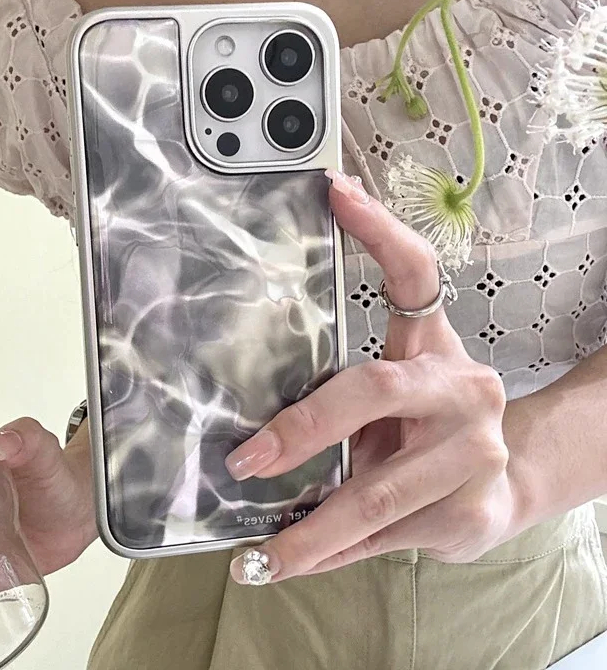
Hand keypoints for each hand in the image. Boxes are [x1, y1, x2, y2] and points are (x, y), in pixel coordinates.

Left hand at [226, 171, 519, 582]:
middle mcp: (462, 388)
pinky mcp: (475, 512)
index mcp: (433, 347)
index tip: (334, 191)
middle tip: (248, 460)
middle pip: (372, 389)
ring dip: (312, 529)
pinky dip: (335, 552)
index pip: (414, 274)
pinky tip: (299, 562)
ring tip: (265, 555)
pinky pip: (387, 535)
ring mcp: (474, 451)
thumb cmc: (427, 429)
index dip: (377, 230)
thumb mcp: (391, 399)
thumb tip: (252, 422)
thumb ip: (340, 399)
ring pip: (378, 490)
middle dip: (303, 428)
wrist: (506, 484)